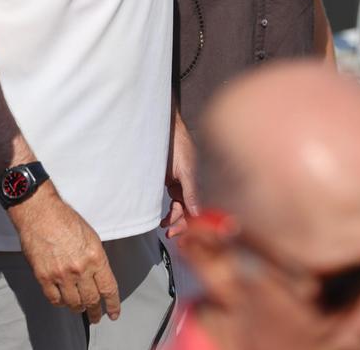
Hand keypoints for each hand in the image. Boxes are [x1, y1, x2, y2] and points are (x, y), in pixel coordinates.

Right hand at [12, 183, 119, 324]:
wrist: (40, 213)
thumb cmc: (65, 219)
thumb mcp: (90, 236)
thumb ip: (96, 258)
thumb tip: (98, 276)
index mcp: (95, 257)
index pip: (108, 288)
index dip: (112, 304)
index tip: (113, 313)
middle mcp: (80, 269)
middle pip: (91, 300)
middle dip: (95, 312)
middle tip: (96, 317)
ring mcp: (61, 275)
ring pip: (73, 303)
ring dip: (78, 308)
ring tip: (79, 308)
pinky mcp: (44, 277)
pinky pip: (55, 299)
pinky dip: (60, 303)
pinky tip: (63, 301)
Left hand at [162, 109, 197, 238]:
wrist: (162, 126)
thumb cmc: (177, 142)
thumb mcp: (185, 168)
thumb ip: (190, 190)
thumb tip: (197, 212)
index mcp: (196, 181)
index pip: (196, 207)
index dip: (190, 222)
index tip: (179, 232)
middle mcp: (189, 183)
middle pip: (188, 210)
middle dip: (180, 223)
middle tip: (169, 233)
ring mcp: (179, 182)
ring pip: (179, 206)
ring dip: (173, 217)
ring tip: (163, 225)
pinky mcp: (169, 179)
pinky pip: (171, 198)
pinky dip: (168, 208)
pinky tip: (162, 216)